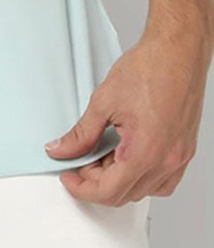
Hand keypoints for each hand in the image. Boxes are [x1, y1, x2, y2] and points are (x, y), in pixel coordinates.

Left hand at [42, 26, 212, 205]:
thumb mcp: (103, 102)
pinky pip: (162, 181)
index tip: (69, 177)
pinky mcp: (185, 151)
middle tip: (80, 161)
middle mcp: (165, 161)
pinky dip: (141, 177)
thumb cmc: (149, 69)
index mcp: (144, 153)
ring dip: (119, 180)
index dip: (81, 188)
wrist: (176, 53)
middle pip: (124, 194)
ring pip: (144, 190)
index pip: (108, 192)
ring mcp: (178, 158)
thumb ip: (81, 133)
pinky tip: (127, 158)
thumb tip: (63, 149)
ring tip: (102, 155)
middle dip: (97, 182)